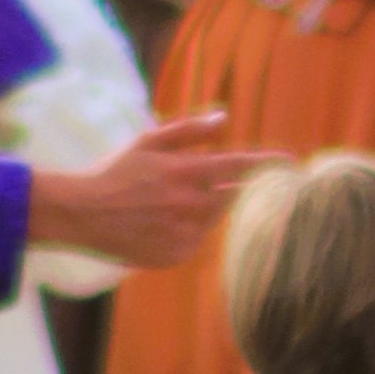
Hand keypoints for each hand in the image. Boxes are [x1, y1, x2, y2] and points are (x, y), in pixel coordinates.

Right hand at [23, 109, 246, 265]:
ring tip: (173, 200)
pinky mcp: (178, 255)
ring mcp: (185, 234)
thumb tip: (225, 118)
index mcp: (185, 173)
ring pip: (216, 218)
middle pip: (235, 195)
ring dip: (209, 207)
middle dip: (238, 187)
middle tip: (223, 182)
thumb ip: (190, 130)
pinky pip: (199, 239)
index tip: (291, 163)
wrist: (83, 215)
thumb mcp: (149, 142)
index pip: (240, 167)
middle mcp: (190, 205)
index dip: (268, 164)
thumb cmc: (117, 172)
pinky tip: (164, 222)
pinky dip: (191, 229)